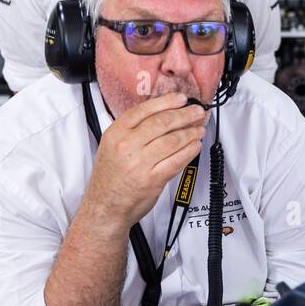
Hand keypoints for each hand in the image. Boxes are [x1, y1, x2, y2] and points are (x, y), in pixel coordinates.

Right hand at [82, 93, 207, 228]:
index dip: (166, 102)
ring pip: (173, 140)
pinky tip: (195, 146)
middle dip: (184, 115)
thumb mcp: (111, 146)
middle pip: (162, 123)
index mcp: (115, 133)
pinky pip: (177, 160)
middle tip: (197, 112)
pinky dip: (190, 151)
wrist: (105, 206)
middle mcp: (127, 146)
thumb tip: (162, 113)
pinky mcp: (153, 179)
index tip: (181, 99)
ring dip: (190, 133)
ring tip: (199, 129)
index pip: (144, 110)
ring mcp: (140, 163)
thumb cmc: (110, 177)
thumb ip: (132, 130)